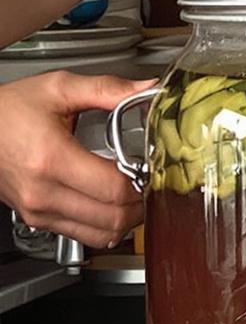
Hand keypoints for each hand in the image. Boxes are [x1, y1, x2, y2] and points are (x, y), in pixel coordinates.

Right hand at [0, 73, 150, 248]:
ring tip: (135, 192)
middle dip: (142, 201)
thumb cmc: (8, 110)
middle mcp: (42, 192)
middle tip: (150, 180)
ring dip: (128, 218)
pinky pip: (84, 235)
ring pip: (102, 234)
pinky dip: (107, 225)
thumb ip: (107, 89)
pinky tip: (113, 204)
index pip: (115, 189)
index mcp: (51, 159)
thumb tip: (147, 87)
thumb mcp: (59, 88)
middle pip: (113, 217)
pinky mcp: (36, 219)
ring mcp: (38, 210)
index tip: (153, 166)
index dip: (144, 181)